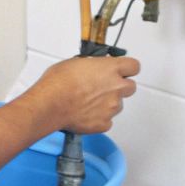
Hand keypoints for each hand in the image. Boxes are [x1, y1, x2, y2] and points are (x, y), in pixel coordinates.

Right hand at [25, 55, 139, 133]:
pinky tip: (85, 113)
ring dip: (107, 103)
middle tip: (104, 88)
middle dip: (120, 87)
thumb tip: (94, 69)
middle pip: (130, 87)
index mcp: (111, 69)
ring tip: (88, 102)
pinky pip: (107, 121)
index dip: (127, 69)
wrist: (50, 104)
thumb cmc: (59, 82)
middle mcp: (116, 88)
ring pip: (117, 105)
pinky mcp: (104, 124)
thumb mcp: (76, 62)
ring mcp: (112, 107)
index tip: (121, 70)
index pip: (134, 66)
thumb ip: (93, 66)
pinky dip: (99, 118)